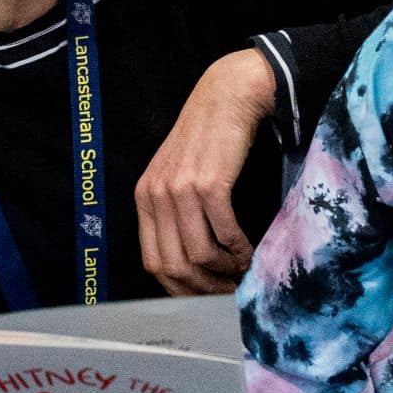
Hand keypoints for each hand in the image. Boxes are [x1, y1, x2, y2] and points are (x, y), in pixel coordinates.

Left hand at [136, 48, 271, 294]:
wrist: (226, 98)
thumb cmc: (206, 139)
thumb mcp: (176, 175)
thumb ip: (174, 212)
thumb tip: (193, 261)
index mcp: (144, 198)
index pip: (152, 262)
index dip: (179, 287)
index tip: (203, 294)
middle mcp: (156, 196)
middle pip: (173, 266)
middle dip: (203, 288)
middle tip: (226, 291)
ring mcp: (181, 190)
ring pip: (199, 255)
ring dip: (224, 271)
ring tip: (241, 270)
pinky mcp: (209, 184)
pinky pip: (223, 233)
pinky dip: (239, 250)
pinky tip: (248, 251)